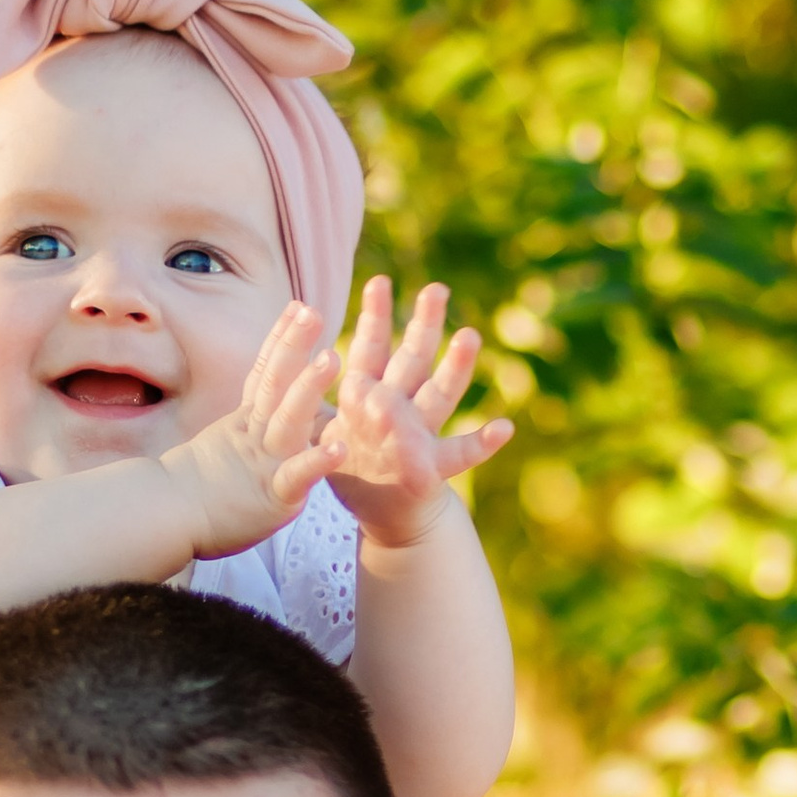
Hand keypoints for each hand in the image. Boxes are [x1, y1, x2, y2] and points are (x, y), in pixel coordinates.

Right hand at [159, 298, 342, 561]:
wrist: (167, 521)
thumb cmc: (195, 493)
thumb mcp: (224, 447)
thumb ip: (244, 426)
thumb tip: (251, 406)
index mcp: (246, 424)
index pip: (264, 374)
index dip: (280, 339)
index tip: (297, 306)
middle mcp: (257, 436)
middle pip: (274, 384)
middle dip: (294, 346)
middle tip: (312, 312)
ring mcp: (265, 463)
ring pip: (288, 420)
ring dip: (309, 388)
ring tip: (332, 358)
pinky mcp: (275, 496)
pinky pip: (297, 476)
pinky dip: (317, 461)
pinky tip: (340, 447)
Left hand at [322, 278, 508, 551]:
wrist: (386, 515)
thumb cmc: (355, 466)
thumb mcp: (327, 428)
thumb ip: (314, 399)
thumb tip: (292, 358)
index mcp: (372, 395)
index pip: (372, 350)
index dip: (374, 318)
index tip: (379, 281)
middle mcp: (401, 408)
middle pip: (412, 361)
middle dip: (423, 326)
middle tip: (436, 290)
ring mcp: (421, 436)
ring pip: (438, 397)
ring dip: (454, 368)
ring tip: (469, 337)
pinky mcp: (432, 470)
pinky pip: (460, 455)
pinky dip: (482, 443)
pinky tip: (504, 427)